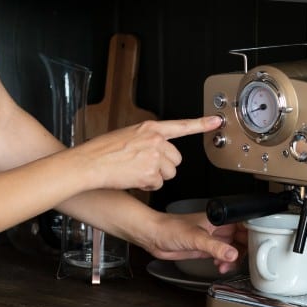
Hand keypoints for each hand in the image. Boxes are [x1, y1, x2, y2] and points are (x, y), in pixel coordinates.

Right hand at [69, 116, 221, 192]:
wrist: (90, 163)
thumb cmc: (102, 150)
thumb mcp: (127, 134)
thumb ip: (146, 139)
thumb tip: (157, 148)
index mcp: (150, 128)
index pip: (181, 125)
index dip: (202, 124)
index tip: (217, 121)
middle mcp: (156, 140)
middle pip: (176, 159)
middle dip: (164, 166)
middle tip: (144, 165)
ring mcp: (155, 157)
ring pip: (169, 173)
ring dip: (156, 176)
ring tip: (135, 171)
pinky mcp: (151, 173)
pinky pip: (158, 184)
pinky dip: (147, 185)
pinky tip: (133, 178)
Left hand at [144, 209, 246, 274]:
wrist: (153, 236)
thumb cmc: (169, 228)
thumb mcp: (195, 238)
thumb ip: (215, 247)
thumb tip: (233, 254)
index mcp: (219, 219)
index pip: (244, 224)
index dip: (253, 233)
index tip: (258, 245)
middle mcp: (218, 228)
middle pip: (242, 238)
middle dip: (245, 251)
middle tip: (244, 261)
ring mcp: (212, 239)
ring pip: (233, 248)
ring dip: (234, 260)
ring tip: (226, 266)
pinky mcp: (206, 249)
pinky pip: (222, 256)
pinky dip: (224, 263)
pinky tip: (219, 267)